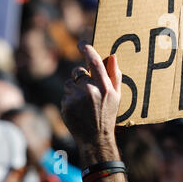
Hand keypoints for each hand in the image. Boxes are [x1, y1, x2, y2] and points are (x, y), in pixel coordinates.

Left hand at [62, 41, 121, 163]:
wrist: (95, 138)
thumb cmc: (108, 114)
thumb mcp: (117, 95)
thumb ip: (115, 75)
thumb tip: (112, 56)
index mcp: (104, 86)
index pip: (94, 61)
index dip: (87, 49)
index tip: (82, 43)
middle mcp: (90, 89)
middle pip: (79, 71)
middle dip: (80, 76)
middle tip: (87, 89)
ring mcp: (77, 97)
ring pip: (69, 82)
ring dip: (74, 88)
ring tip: (83, 102)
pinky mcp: (66, 104)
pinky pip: (65, 93)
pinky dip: (69, 98)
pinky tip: (77, 109)